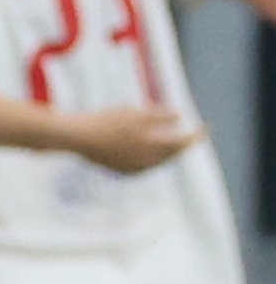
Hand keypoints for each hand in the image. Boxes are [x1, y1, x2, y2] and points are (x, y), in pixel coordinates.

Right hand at [60, 106, 200, 173]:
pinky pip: (143, 165)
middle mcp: (147, 163)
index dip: (195, 134)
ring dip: (167, 152)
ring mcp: (133, 169)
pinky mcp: (121, 170)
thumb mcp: (137, 112)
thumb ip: (161, 116)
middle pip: (171, 155)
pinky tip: (148, 151)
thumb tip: (180, 117)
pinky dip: (151, 157)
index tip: (206, 128)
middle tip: (192, 137)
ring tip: (172, 143)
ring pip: (158, 161)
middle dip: (182, 145)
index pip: (183, 142)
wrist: (77, 137)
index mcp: (154, 148)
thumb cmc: (107, 121)